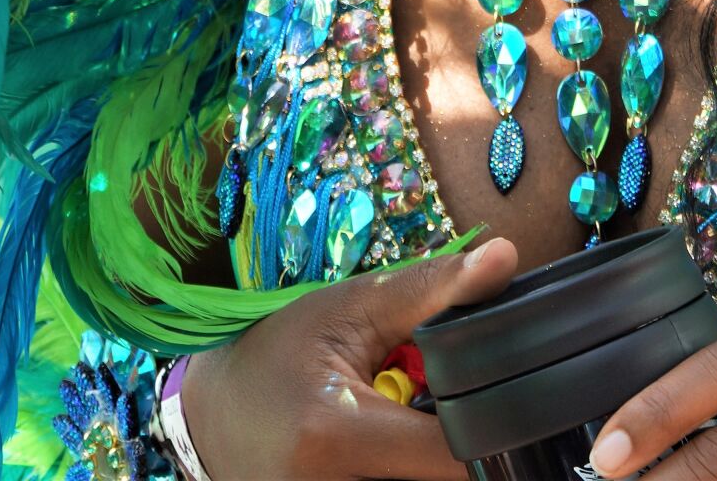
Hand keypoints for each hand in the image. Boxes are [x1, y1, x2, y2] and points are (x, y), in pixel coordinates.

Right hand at [179, 234, 517, 480]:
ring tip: (407, 422)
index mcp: (334, 434)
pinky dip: (406, 471)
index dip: (489, 424)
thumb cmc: (279, 351)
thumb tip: (506, 257)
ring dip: (428, 462)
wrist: (210, 412)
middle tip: (439, 404)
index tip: (499, 392)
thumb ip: (432, 288)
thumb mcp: (351, 307)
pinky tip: (393, 447)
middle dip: (459, 447)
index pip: (451, 450)